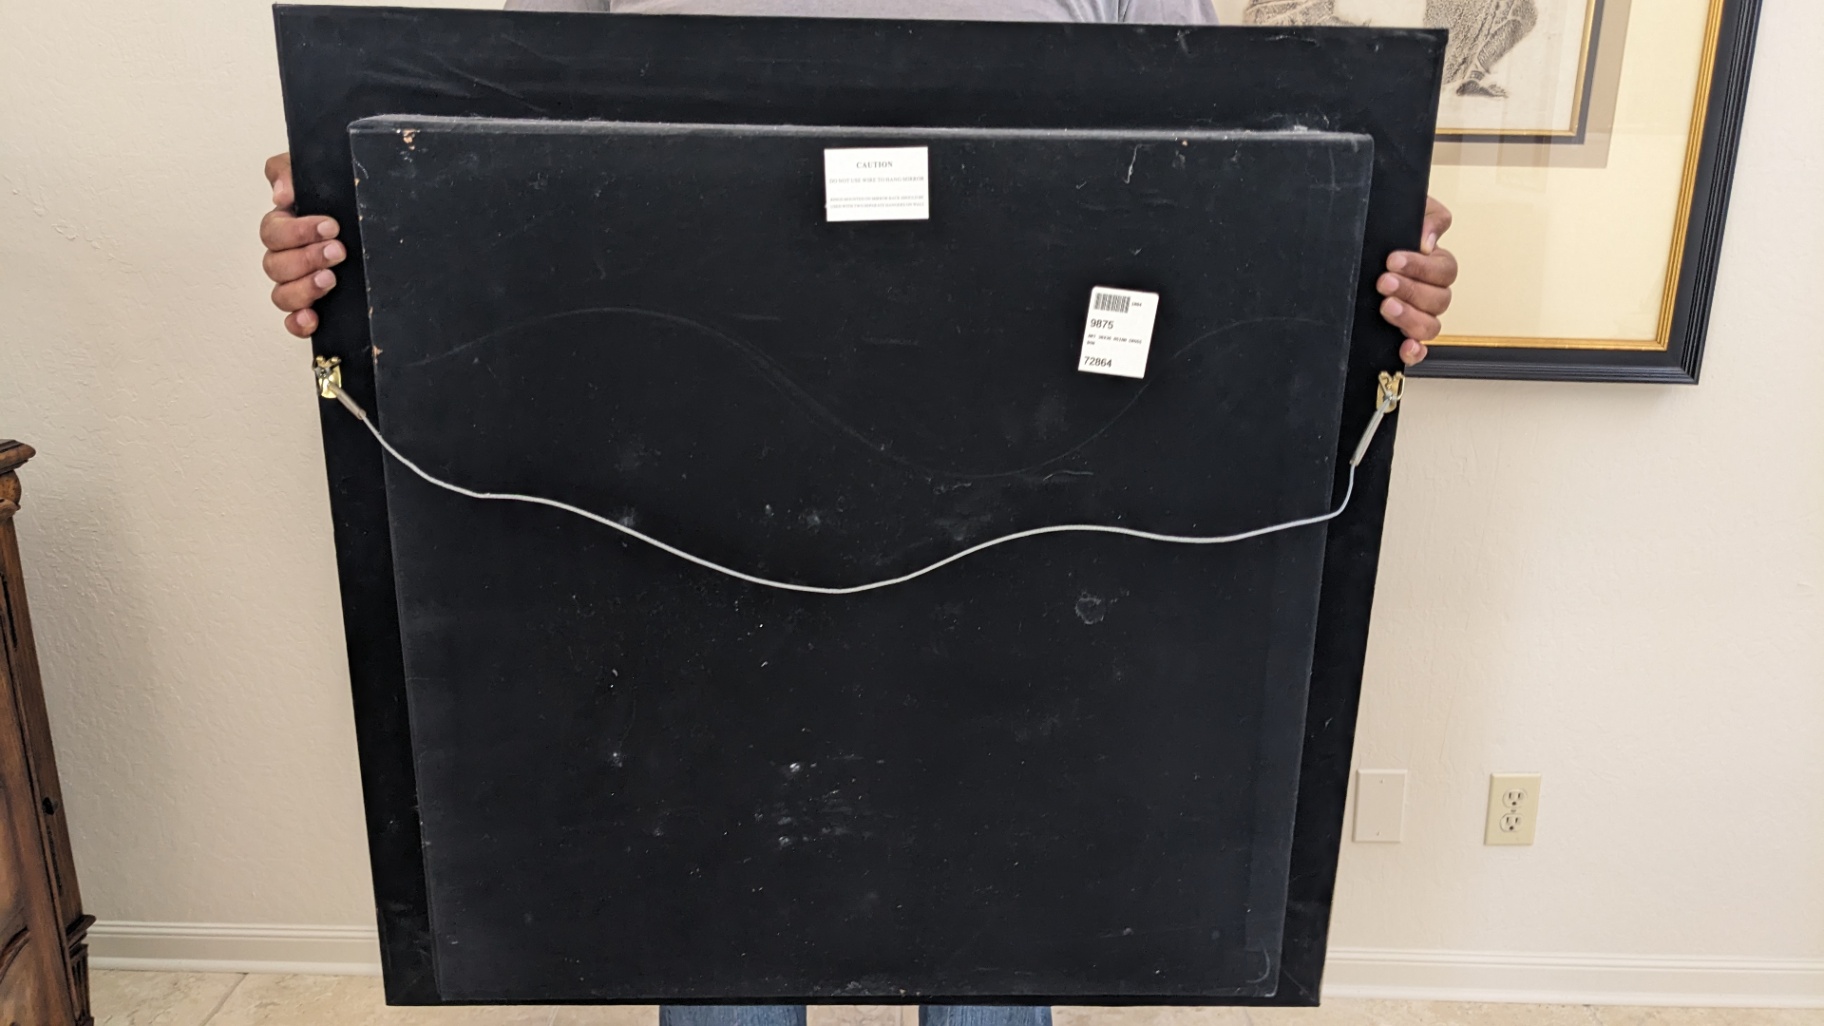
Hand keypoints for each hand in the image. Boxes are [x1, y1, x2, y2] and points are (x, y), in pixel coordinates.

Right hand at [261, 153, 344, 338]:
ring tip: (331, 280)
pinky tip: (312, 318)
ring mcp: (299, 283)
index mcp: (287, 226)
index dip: (298, 231)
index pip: (274, 232)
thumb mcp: (322, 173)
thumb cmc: (346, 197)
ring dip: (303, 288)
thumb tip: (281, 194)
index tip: (331, 226)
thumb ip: (290, 170)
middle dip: (307, 258)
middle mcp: (289, 257)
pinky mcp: (313, 307)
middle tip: (338, 251)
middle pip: (275, 265)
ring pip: (281, 294)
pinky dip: (299, 322)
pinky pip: (294, 321)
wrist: (388, 222)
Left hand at [1377, 196, 1457, 366]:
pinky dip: (1415, 351)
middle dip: (1411, 290)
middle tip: (1383, 281)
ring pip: (1431, 325)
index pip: (1444, 270)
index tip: (1393, 260)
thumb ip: (1427, 216)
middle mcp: (1427, 292)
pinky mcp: (1399, 333)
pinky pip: (1417, 349)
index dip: (1422, 268)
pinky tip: (1405, 346)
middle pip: (1439, 299)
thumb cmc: (1380, 226)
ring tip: (1386, 306)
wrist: (1348, 243)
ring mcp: (1414, 314)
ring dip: (1411, 317)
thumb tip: (1428, 241)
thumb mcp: (1406, 211)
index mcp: (1432, 263)